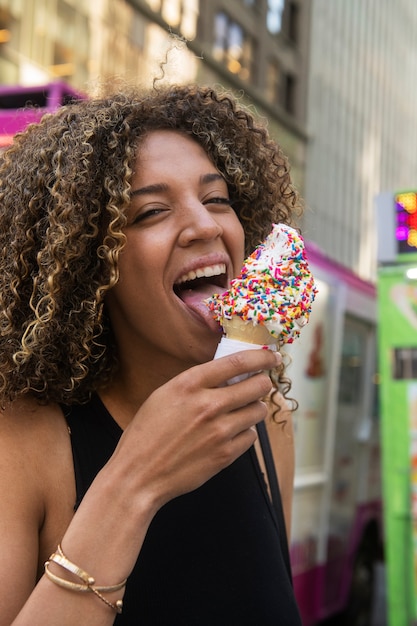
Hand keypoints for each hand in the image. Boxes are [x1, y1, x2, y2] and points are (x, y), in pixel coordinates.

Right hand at [112, 348, 279, 511]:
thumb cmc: (147, 434)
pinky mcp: (226, 455)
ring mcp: (219, 431)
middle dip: (262, 383)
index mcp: (189, 384)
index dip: (260, 356)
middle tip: (259, 384)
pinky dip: (245, 432)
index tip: (270, 356)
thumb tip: (227, 373)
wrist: (139, 475)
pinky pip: (251, 436)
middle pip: (257, 386)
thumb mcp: (164, 395)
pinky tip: (230, 433)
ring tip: (241, 411)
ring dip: (254, 408)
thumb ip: (196, 383)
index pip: (237, 362)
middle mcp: (208, 405)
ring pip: (258, 410)